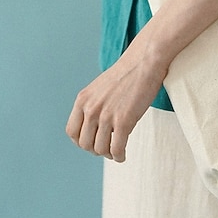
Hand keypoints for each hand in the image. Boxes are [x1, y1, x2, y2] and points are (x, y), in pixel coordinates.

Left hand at [65, 40, 166, 161]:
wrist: (145, 61)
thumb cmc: (127, 72)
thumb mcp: (100, 87)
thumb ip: (93, 104)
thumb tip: (94, 125)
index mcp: (83, 100)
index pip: (72, 132)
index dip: (81, 141)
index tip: (92, 142)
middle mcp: (91, 109)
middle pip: (85, 144)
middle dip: (96, 149)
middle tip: (107, 148)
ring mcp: (106, 116)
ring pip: (101, 149)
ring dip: (108, 154)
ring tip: (116, 152)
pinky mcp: (124, 121)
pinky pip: (117, 149)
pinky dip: (119, 156)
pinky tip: (123, 155)